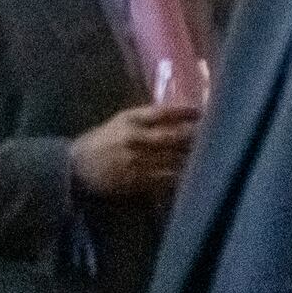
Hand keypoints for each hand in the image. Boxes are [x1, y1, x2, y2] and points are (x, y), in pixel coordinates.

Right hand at [67, 101, 200, 200]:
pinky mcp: (138, 181)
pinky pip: (167, 178)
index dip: (185, 111)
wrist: (77, 167)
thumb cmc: (100, 141)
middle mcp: (135, 139)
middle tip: (214, 135)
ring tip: (211, 155)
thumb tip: (177, 115)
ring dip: (193, 157)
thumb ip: (145, 118)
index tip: (202, 111)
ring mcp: (137, 161)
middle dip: (195, 136)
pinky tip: (194, 174)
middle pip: (173, 136)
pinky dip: (181, 175)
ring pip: (173, 159)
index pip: (163, 112)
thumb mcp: (119, 122)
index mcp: (129, 120)